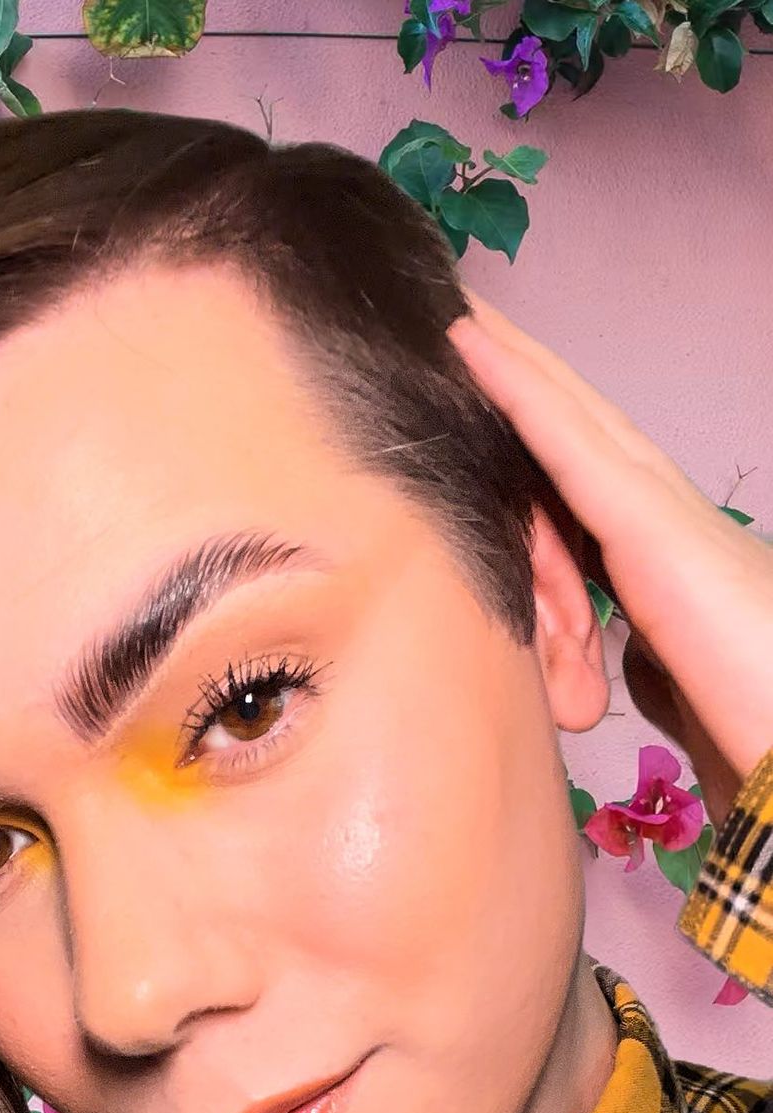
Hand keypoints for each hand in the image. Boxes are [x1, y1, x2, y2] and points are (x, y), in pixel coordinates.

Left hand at [447, 290, 772, 825]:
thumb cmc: (755, 728)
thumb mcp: (675, 685)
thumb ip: (639, 656)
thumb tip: (611, 658)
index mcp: (665, 556)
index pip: (586, 476)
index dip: (536, 425)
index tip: (482, 385)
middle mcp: (668, 515)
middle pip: (577, 424)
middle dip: (520, 369)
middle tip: (459, 310)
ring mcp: (663, 510)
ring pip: (568, 412)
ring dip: (508, 355)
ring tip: (451, 303)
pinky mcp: (649, 525)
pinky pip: (565, 442)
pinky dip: (513, 389)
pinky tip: (466, 345)